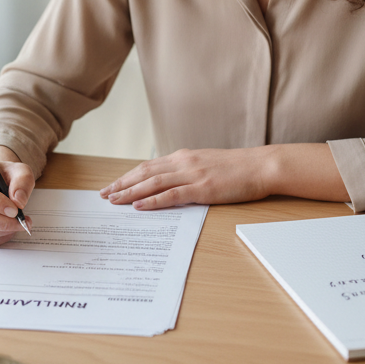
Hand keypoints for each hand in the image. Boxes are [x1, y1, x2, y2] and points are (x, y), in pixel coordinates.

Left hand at [98, 142, 348, 209]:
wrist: (262, 165)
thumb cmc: (237, 168)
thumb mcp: (207, 163)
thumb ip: (187, 169)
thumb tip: (169, 181)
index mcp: (183, 156)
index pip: (148, 166)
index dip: (127, 176)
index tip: (112, 185)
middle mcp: (183, 162)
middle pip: (144, 173)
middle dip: (121, 184)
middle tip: (103, 195)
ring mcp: (192, 174)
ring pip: (153, 183)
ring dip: (130, 193)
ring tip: (113, 201)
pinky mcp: (202, 188)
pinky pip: (172, 195)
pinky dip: (153, 201)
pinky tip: (139, 207)